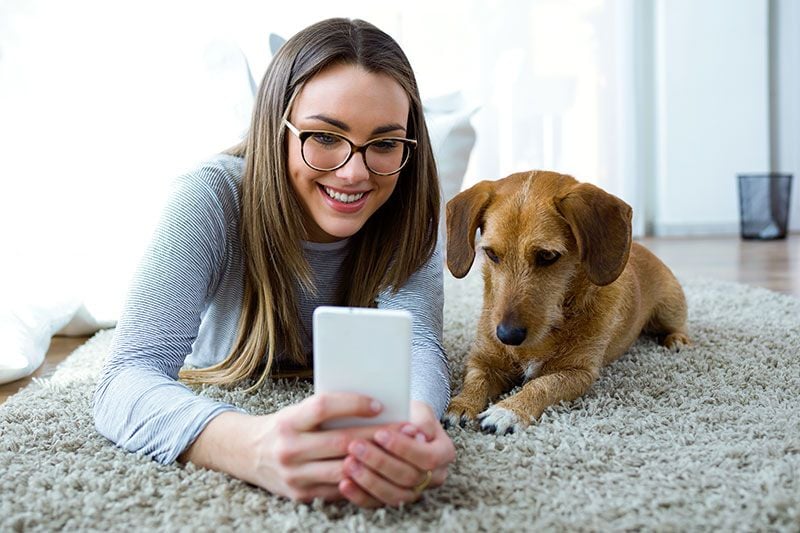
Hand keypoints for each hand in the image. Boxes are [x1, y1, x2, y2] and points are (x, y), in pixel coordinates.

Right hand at [183, 392, 396, 503]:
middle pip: (341, 441)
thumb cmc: (283, 426)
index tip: (379, 404)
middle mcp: (289, 449)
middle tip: (405, 429)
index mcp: (288, 421)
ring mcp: (294, 476)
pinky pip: (338, 488)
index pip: (323, 407)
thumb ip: (325, 411)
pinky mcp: (301, 495)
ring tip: (400, 451)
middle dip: (377, 435)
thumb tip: (371, 405)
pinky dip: (361, 479)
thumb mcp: (297, 412)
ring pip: (344, 469)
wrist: (247, 454)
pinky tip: (381, 471)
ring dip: (375, 460)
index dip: (352, 404)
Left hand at [339, 400, 455, 506]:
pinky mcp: (393, 499)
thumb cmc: (409, 414)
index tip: (380, 433)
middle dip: (380, 462)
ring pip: (394, 494)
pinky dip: (360, 495)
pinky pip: (377, 504)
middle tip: (355, 446)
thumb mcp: (418, 408)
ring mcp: (415, 491)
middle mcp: (434, 476)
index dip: (403, 448)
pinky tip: (344, 483)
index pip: (427, 457)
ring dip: (368, 480)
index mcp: (444, 453)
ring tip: (348, 463)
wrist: (401, 425)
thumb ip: (421, 419)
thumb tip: (417, 432)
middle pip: (409, 477)